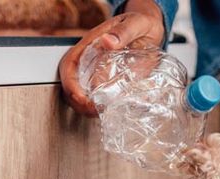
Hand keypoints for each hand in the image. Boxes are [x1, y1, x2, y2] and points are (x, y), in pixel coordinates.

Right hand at [58, 0, 165, 115]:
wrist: (151, 30)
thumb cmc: (139, 24)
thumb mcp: (134, 23)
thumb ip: (122, 32)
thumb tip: (108, 41)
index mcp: (90, 45)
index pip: (69, 66)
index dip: (71, 85)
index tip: (82, 99)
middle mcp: (90, 62)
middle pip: (72, 86)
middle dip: (79, 103)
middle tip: (96, 111)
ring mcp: (98, 74)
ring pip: (84, 96)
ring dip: (90, 109)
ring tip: (104, 113)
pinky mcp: (110, 84)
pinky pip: (101, 99)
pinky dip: (103, 109)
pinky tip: (113, 112)